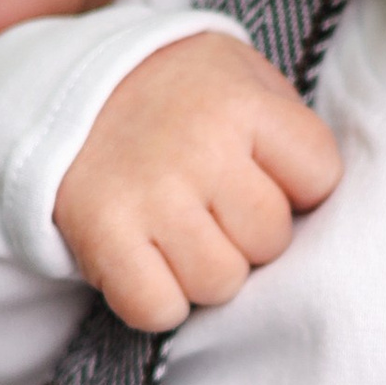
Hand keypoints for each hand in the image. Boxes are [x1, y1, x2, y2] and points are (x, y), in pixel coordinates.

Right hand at [54, 29, 339, 330]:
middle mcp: (199, 148)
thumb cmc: (175, 93)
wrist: (65, 88)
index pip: (320, 176)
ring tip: (181, 231)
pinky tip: (150, 262)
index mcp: (241, 103)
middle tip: (214, 206)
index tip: (265, 172)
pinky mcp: (103, 234)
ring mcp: (150, 194)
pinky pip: (157, 308)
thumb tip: (318, 199)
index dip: (300, 185)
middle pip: (270, 240)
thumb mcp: (239, 75)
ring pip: (221, 283)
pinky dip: (158, 300)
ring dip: (205, 271)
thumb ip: (285, 126)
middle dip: (250, 233)